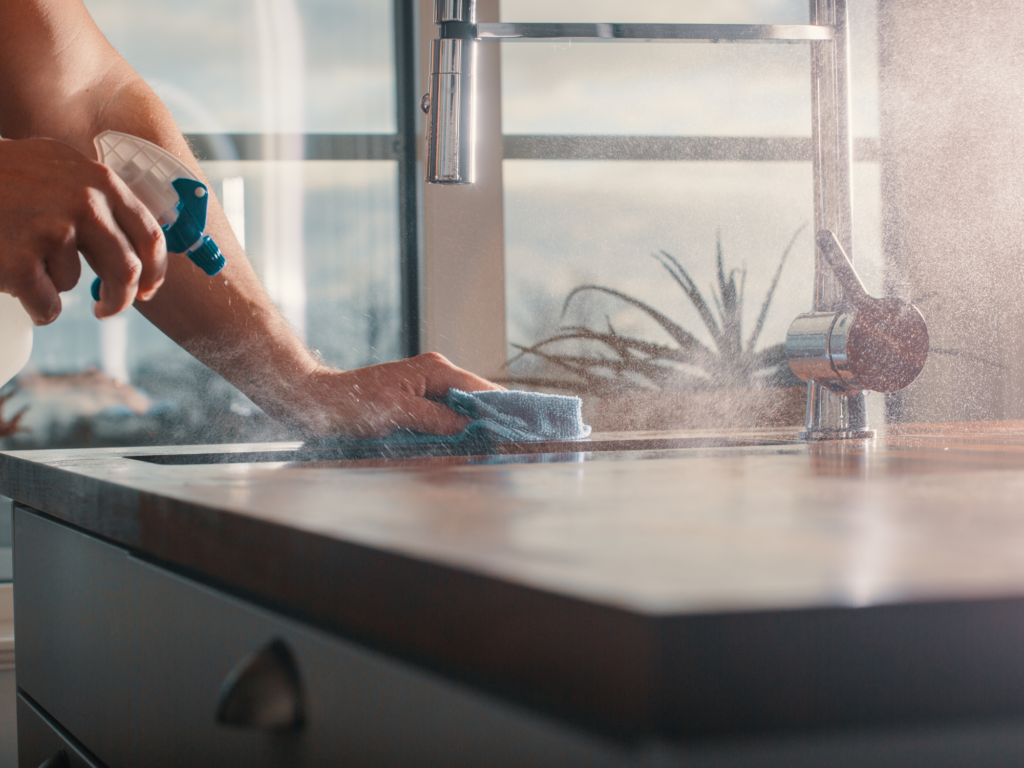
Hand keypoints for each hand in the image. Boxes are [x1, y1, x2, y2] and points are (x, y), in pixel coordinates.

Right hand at [0, 137, 166, 323]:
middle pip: (127, 270)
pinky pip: (48, 305)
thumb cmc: (3, 176)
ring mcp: (52, 232)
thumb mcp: (59, 166)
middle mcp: (84, 203)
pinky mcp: (22, 262)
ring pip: (74, 282)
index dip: (155, 271)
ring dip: (51, 281)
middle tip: (108, 310)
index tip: (149, 290)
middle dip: (121, 298)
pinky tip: (13, 282)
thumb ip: (99, 196)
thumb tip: (139, 244)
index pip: (150, 235)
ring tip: (19, 253)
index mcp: (100, 182)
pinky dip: (35, 306)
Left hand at [280, 353, 502, 439]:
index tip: (522, 425)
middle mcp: (435, 374)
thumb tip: (472, 427)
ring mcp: (426, 389)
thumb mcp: (400, 413)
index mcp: (436, 369)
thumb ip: (439, 419)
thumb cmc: (354, 403)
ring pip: (462, 410)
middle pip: (475, 399)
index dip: (502, 407)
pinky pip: (446, 417)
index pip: (481, 388)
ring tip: (495, 448)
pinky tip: (466, 446)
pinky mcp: (417, 404)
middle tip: (512, 444)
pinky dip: (457, 431)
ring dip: (475, 429)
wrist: (319, 404)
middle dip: (492, 420)